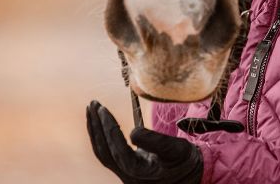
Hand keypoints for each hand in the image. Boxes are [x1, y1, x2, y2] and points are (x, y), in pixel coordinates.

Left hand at [86, 100, 202, 183]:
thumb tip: (133, 132)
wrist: (188, 175)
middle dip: (97, 127)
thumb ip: (156, 142)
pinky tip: (99, 122)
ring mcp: (125, 175)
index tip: (103, 109)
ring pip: (103, 154)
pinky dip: (101, 136)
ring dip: (96, 130)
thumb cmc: (184, 160)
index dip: (109, 130)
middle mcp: (129, 177)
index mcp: (141, 174)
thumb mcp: (177, 149)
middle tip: (93, 103)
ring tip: (91, 109)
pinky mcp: (125, 169)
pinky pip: (107, 153)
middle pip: (106, 153)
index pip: (118, 152)